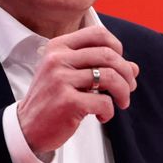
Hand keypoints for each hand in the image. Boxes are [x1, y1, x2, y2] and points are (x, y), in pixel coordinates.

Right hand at [16, 26, 139, 154]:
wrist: (27, 128)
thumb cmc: (52, 100)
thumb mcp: (72, 77)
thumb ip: (100, 68)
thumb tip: (134, 68)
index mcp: (58, 47)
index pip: (97, 34)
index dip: (117, 47)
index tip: (120, 64)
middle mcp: (57, 59)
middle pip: (108, 55)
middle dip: (126, 73)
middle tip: (129, 88)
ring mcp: (61, 80)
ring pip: (110, 77)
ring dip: (123, 92)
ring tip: (122, 102)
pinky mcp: (67, 101)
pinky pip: (103, 102)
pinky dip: (109, 111)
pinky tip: (102, 116)